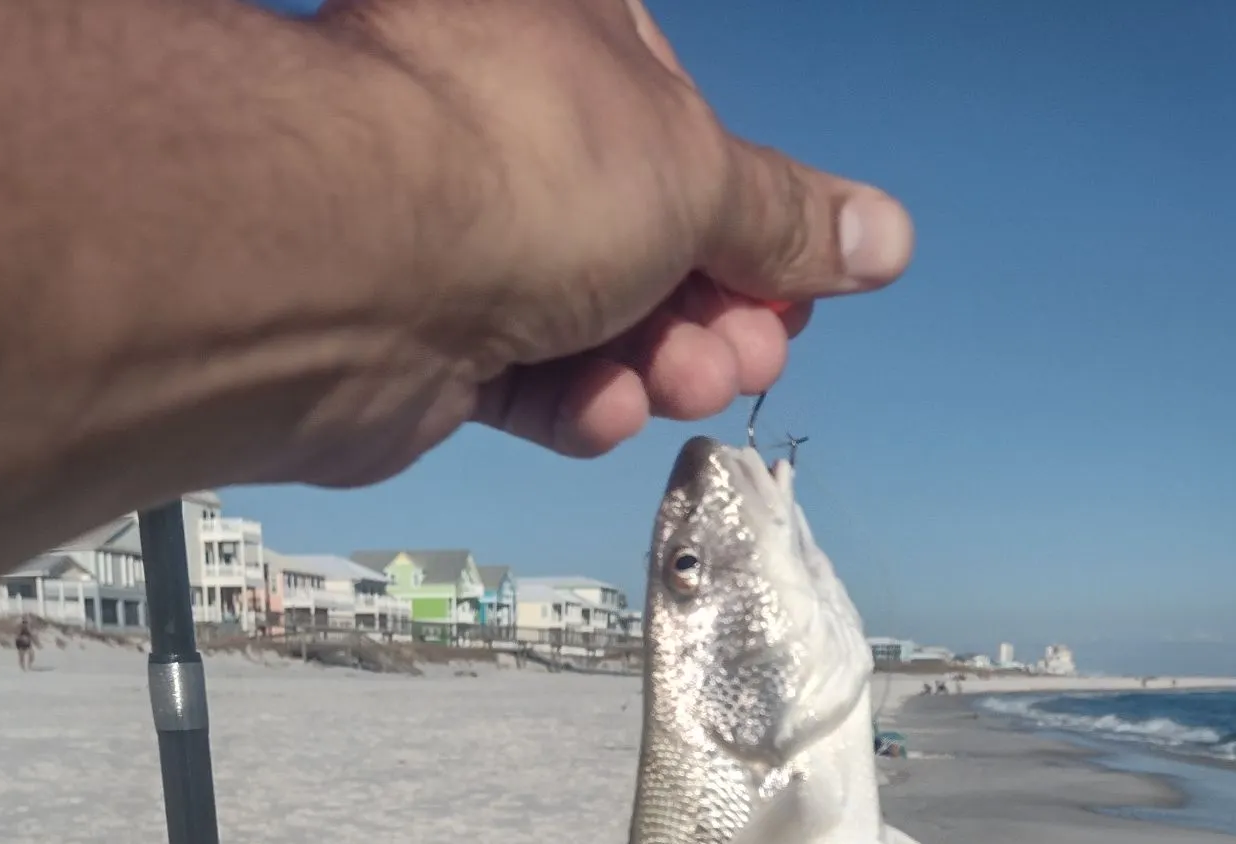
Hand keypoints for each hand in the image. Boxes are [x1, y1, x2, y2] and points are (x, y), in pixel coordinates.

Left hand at [293, 0, 914, 481]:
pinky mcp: (418, 330)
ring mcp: (448, 229)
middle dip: (707, 309)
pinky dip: (568, 399)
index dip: (746, 221)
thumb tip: (884, 237)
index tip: (792, 290)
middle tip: (749, 357)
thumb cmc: (517, 167)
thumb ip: (786, 217)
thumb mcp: (695, 175)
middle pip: (635, 234)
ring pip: (582, 312)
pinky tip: (599, 412)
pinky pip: (517, 372)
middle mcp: (493, 121)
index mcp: (558, 31)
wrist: (351, 272)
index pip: (679, 131)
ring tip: (687, 387)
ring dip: (650, 362)